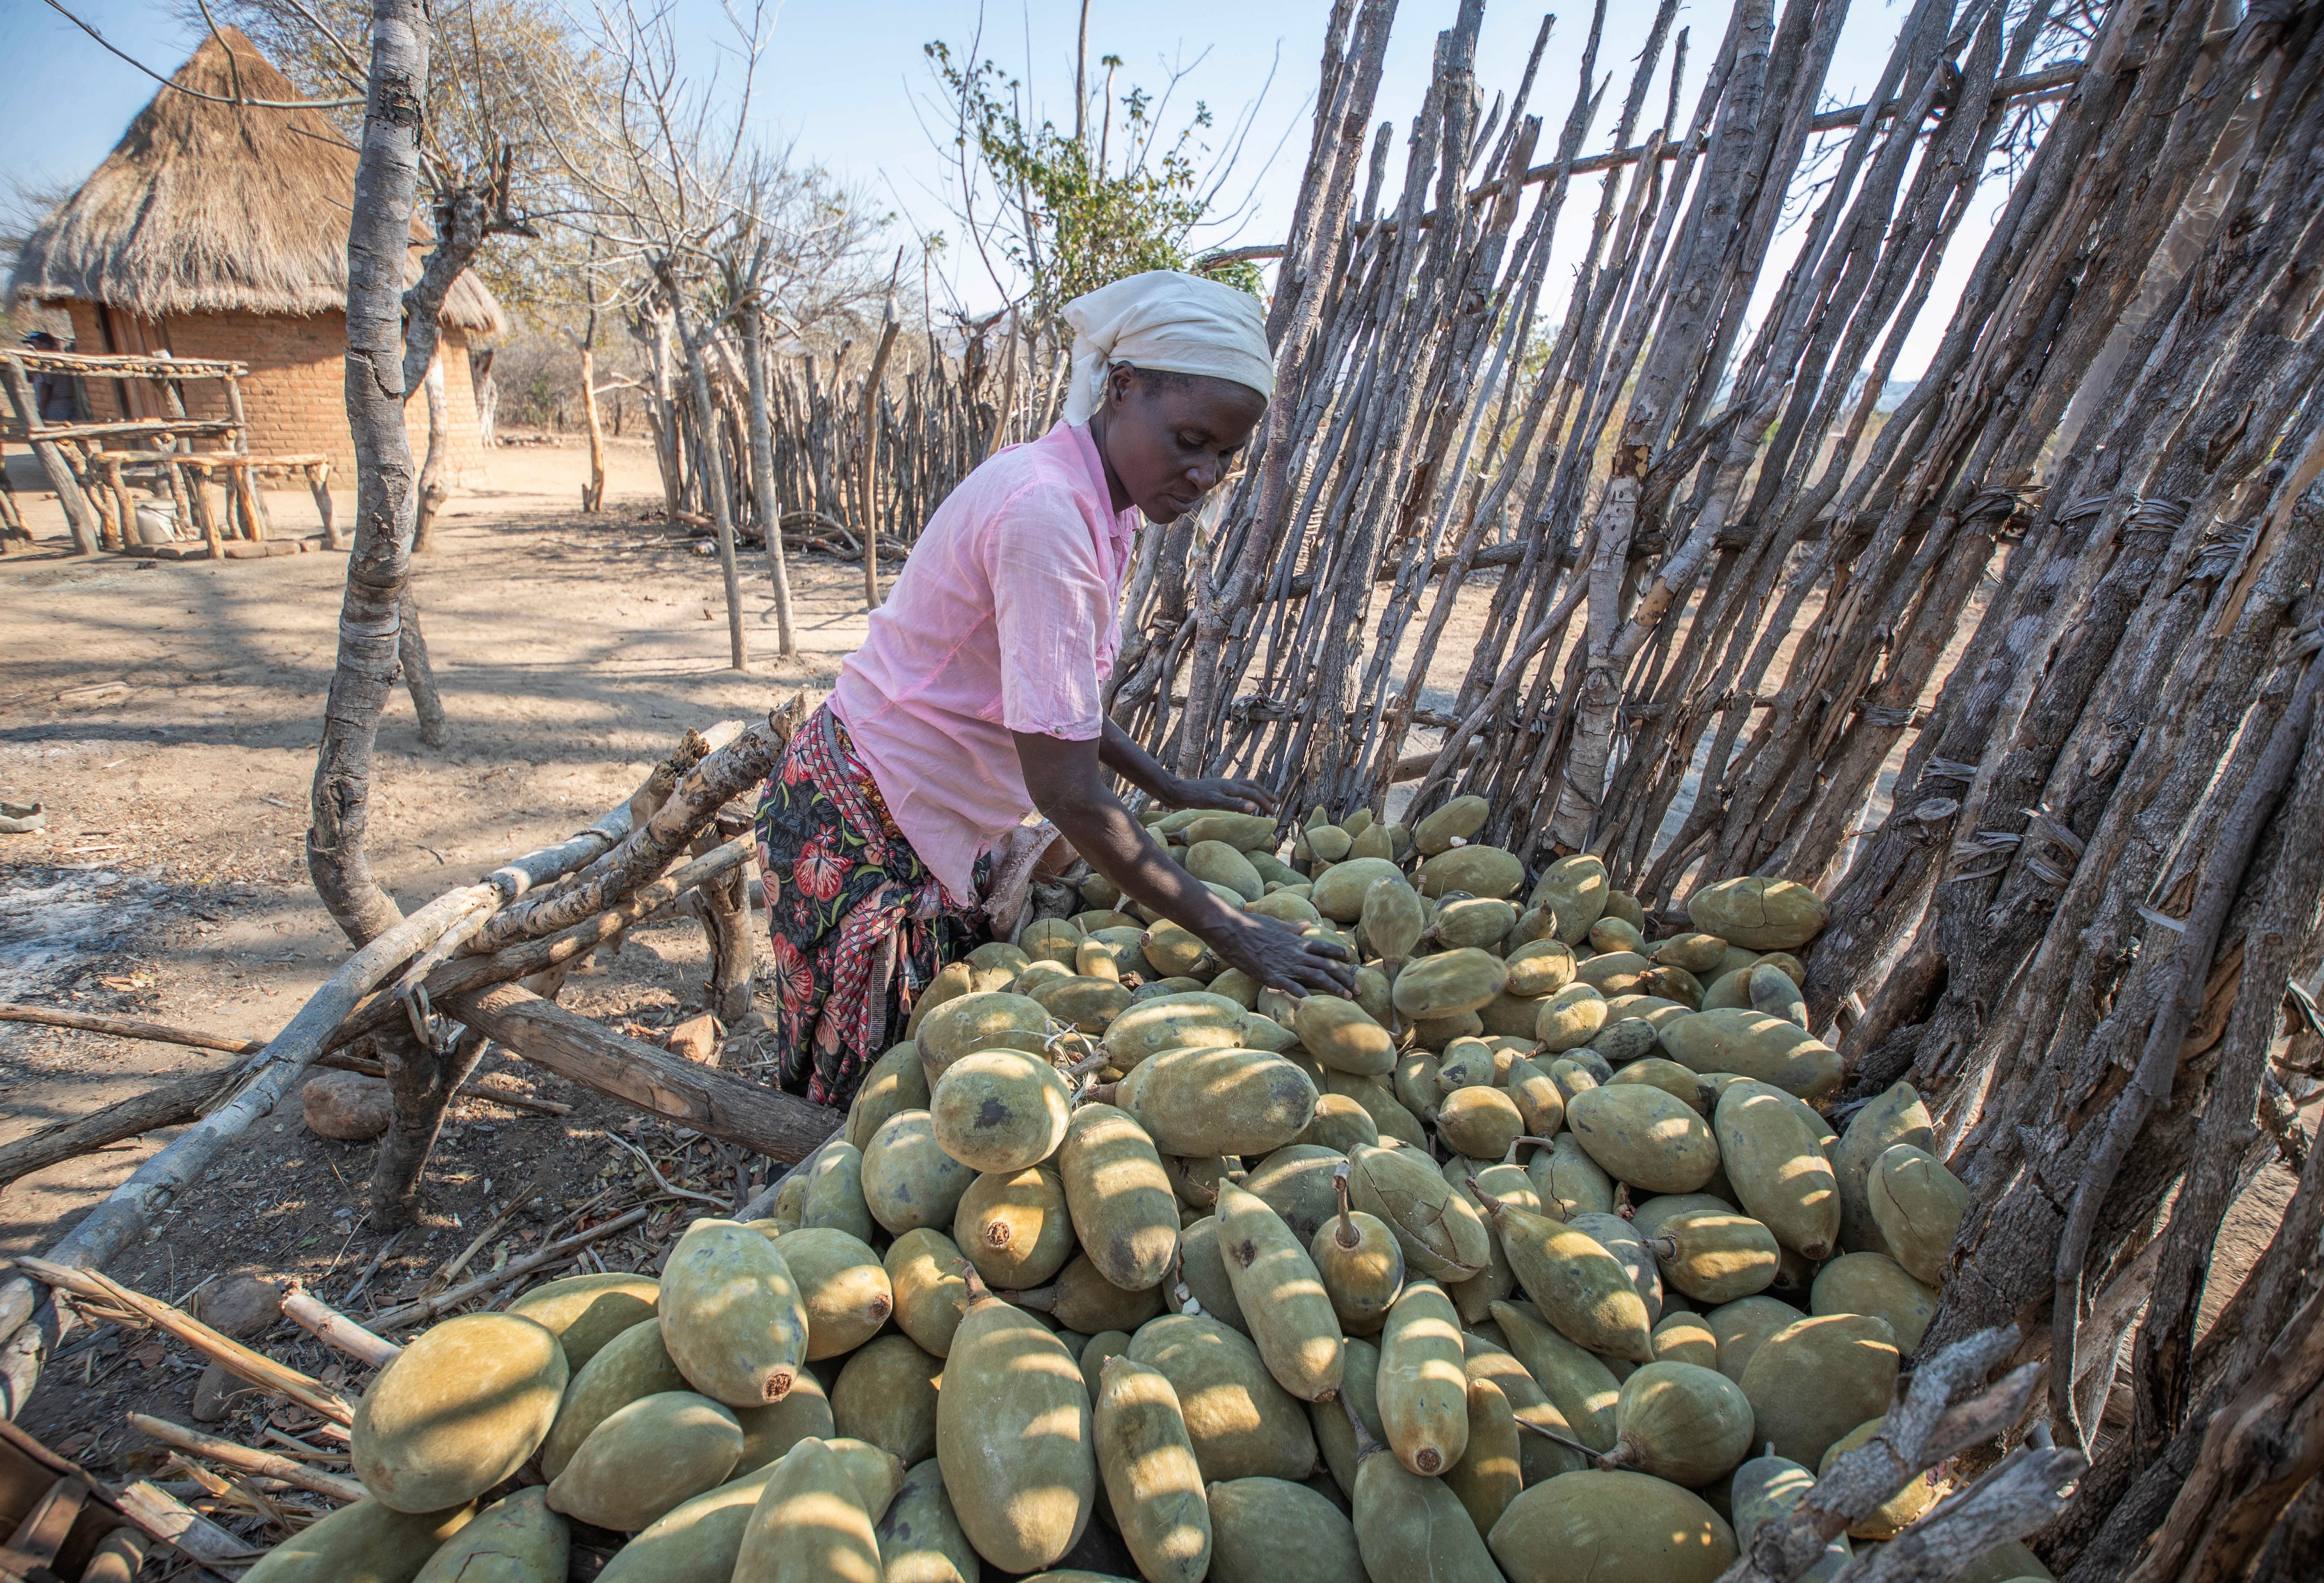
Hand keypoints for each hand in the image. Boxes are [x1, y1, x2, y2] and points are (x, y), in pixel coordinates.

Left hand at [1165, 775, 1279, 815]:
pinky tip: (1237, 802)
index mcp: (1230, 786)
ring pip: (1242, 786)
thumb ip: (1235, 805)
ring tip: (1259, 800)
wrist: (1176, 792)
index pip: (1253, 793)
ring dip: (1254, 792)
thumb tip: (1254, 807)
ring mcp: (1220, 786)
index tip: (1273, 812)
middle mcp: (1227, 784)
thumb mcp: (1215, 802)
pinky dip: (1241, 795)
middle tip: (1274, 802)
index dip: (1264, 802)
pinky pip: (1233, 791)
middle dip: (1263, 793)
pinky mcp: (1213, 790)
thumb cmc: (1194, 797)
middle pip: (1250, 786)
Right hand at [1210, 911, 1356, 999]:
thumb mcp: (1276, 923)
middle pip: (1327, 965)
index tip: (1351, 960)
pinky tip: (1316, 1005)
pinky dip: (1306, 996)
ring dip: (1334, 988)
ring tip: (1348, 998)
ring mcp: (1286, 965)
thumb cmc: (1250, 924)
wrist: (1231, 929)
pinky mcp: (1272, 976)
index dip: (1338, 953)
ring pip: (1317, 977)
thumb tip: (1306, 924)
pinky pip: (1293, 987)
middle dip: (1345, 977)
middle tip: (1358, 989)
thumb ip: (1292, 926)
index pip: (1324, 947)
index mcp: (1296, 940)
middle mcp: (1296, 953)